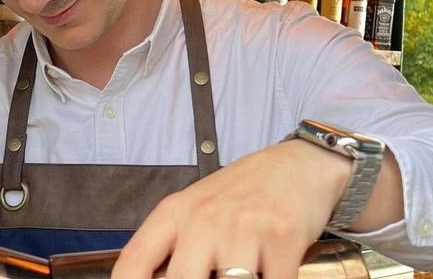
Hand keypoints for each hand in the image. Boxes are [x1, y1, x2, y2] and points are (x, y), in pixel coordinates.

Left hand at [111, 140, 351, 278]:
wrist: (298, 165)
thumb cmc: (243, 193)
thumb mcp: (196, 210)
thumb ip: (173, 246)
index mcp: (175, 213)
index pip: (134, 263)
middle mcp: (204, 218)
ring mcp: (244, 228)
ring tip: (244, 273)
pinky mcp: (283, 238)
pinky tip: (269, 273)